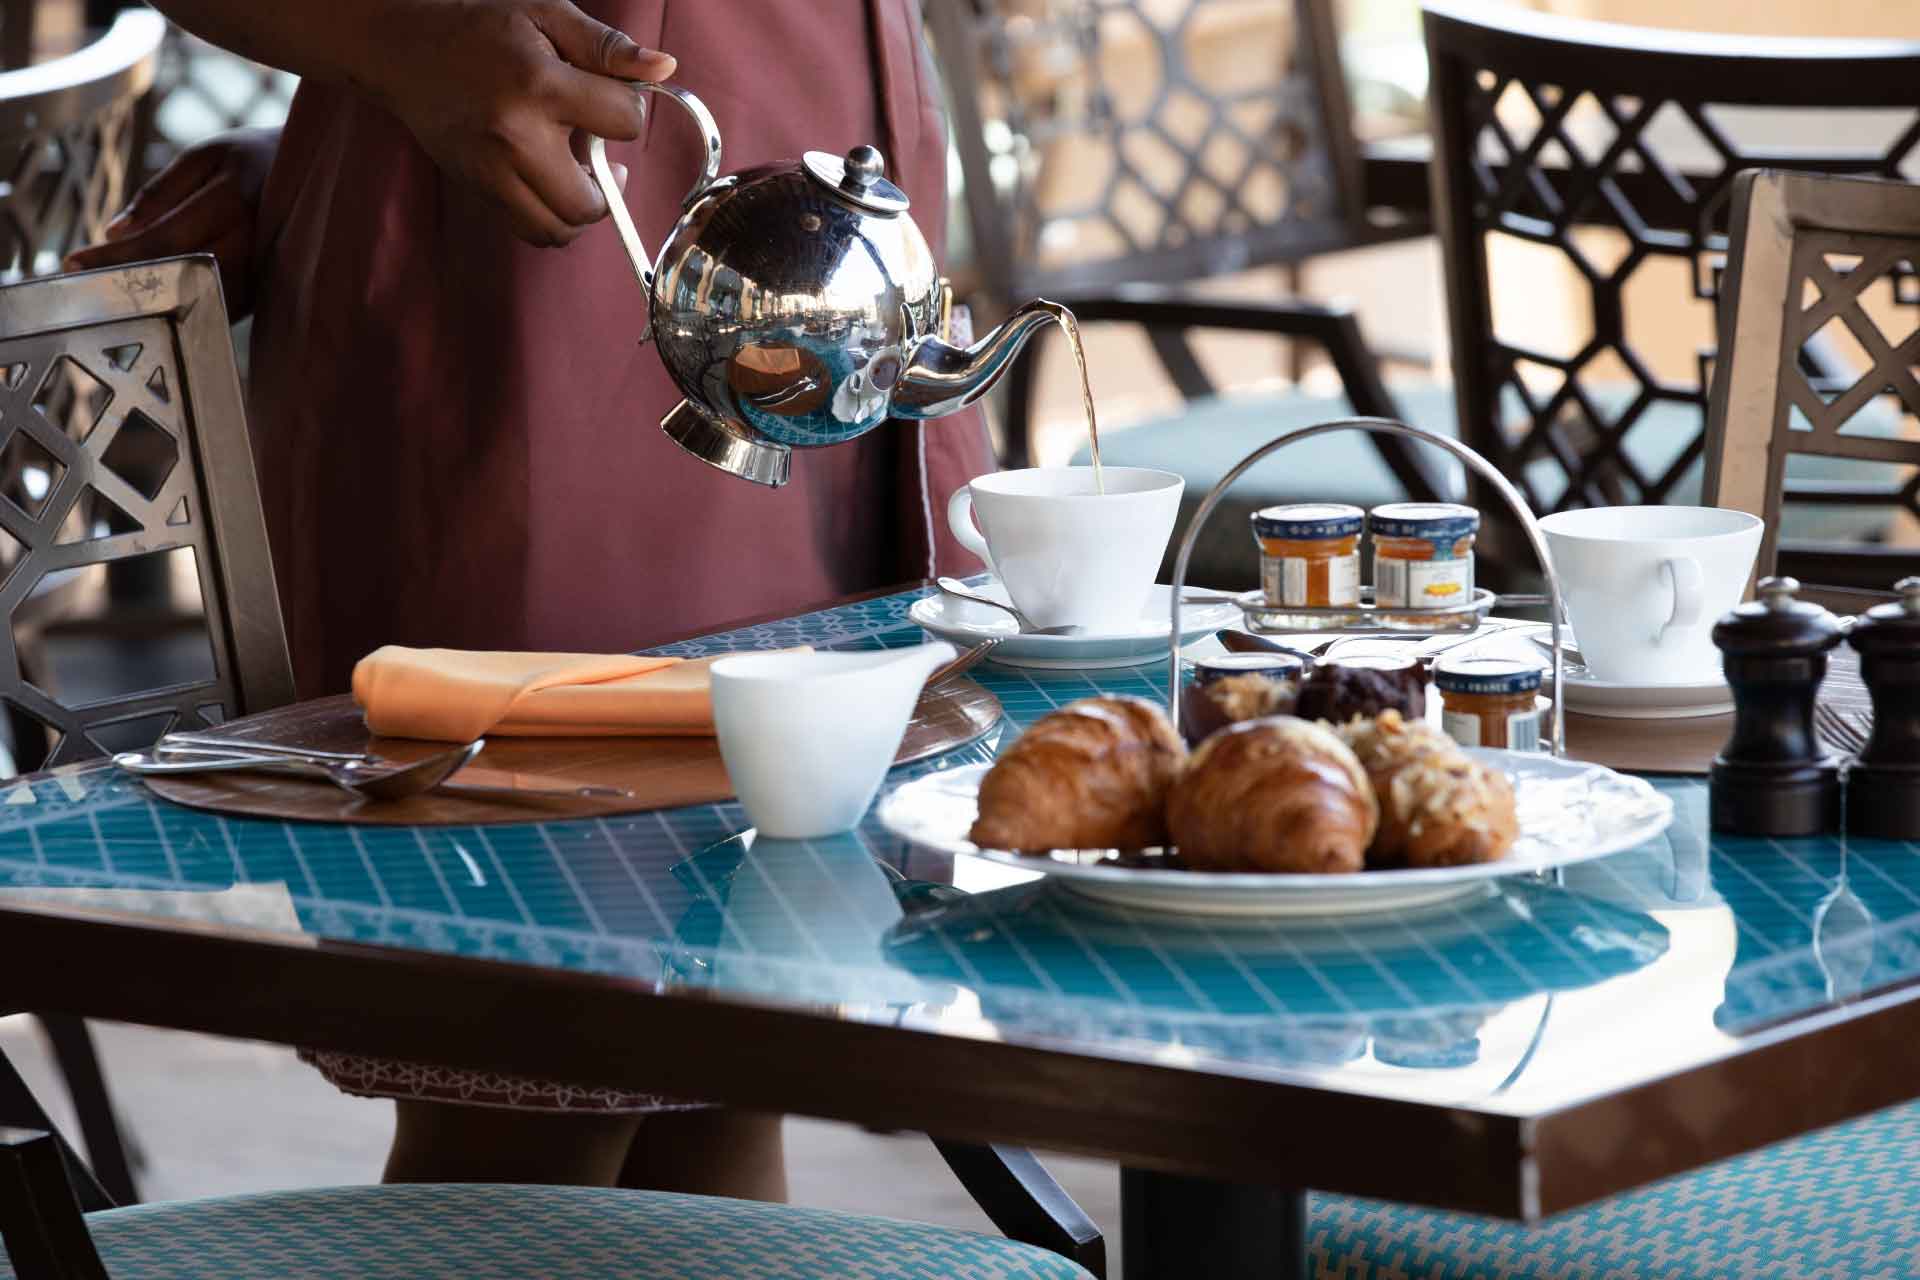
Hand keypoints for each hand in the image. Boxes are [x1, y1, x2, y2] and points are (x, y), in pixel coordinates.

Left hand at [64, 127, 280, 317]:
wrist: (322, 171)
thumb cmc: (255, 157)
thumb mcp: (207, 156)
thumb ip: (161, 191)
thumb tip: (116, 232)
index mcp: (232, 198)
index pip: (162, 237)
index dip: (116, 255)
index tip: (74, 263)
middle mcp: (253, 238)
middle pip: (181, 273)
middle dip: (132, 281)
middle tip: (89, 286)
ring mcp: (269, 267)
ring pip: (207, 297)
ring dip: (162, 301)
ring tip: (121, 296)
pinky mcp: (276, 285)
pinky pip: (231, 305)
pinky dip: (196, 306)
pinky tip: (169, 300)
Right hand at [363, 1, 673, 246]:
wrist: (404, 48)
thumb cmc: (480, 28)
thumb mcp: (546, 15)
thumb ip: (606, 46)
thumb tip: (665, 67)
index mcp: (538, 85)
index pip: (623, 121)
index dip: (628, 110)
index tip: (609, 98)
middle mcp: (515, 138)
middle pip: (590, 201)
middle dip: (608, 183)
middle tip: (599, 152)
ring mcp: (491, 171)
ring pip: (559, 229)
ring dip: (580, 210)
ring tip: (578, 175)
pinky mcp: (478, 189)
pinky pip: (531, 230)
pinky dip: (551, 218)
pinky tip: (551, 183)